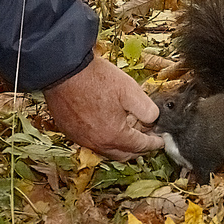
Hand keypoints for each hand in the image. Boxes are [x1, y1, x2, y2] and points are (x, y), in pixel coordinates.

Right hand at [42, 54, 163, 160]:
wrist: (63, 69)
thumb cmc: (95, 78)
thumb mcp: (130, 90)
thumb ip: (147, 109)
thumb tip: (153, 119)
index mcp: (114, 135)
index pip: (140, 146)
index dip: (153, 143)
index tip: (160, 141)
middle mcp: (97, 142)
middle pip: (123, 154)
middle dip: (138, 148)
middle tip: (146, 137)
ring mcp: (81, 138)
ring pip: (107, 150)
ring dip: (120, 144)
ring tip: (127, 129)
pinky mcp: (70, 131)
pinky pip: (91, 141)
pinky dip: (103, 138)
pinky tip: (106, 124)